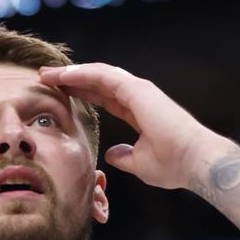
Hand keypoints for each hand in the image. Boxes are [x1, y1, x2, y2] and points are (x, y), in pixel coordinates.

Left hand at [38, 63, 209, 189]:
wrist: (194, 163)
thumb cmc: (173, 165)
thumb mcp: (140, 164)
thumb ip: (124, 157)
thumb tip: (111, 155)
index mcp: (138, 112)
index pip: (103, 98)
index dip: (81, 94)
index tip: (59, 95)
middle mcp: (138, 97)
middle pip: (97, 83)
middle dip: (70, 80)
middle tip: (45, 79)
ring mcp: (138, 90)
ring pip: (97, 75)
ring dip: (71, 74)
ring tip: (47, 75)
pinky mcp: (138, 90)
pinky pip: (103, 77)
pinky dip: (82, 74)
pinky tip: (63, 76)